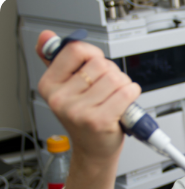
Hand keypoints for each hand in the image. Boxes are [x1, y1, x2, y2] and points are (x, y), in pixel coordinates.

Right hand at [36, 30, 140, 165]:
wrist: (94, 151)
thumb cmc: (85, 119)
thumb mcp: (68, 90)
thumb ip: (60, 62)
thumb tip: (47, 36)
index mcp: (49, 85)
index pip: (75, 50)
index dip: (93, 54)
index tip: (96, 64)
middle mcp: (60, 98)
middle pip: (101, 64)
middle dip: (112, 72)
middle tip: (108, 89)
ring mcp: (79, 111)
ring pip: (116, 78)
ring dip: (124, 85)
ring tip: (116, 98)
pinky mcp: (99, 121)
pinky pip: (126, 92)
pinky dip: (133, 93)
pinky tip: (126, 102)